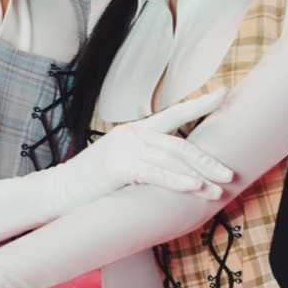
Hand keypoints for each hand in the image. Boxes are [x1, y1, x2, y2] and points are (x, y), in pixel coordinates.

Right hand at [60, 87, 231, 202]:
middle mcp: (131, 134)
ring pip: (170, 160)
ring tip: (219, 190)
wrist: (58, 193)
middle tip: (229, 172)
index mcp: (134, 132)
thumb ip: (146, 164)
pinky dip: (177, 182)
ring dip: (198, 177)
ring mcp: (123, 148)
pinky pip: (154, 174)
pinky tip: (195, 188)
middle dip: (207, 160)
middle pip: (178, 144)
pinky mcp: (117, 166)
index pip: (172, 116)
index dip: (199, 105)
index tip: (224, 94)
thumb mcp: (122, 168)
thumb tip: (177, 174)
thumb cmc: (91, 186)